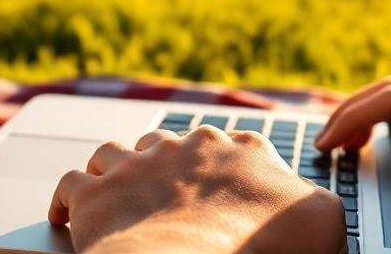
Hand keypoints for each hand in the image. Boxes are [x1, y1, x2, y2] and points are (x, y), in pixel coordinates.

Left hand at [48, 126, 344, 253]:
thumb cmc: (257, 246)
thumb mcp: (322, 221)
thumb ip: (321, 204)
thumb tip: (318, 206)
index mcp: (235, 148)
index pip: (234, 147)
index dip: (230, 171)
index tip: (227, 194)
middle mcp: (181, 147)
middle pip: (171, 147)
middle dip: (170, 168)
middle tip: (174, 200)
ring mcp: (133, 166)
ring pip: (116, 152)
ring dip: (116, 170)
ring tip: (119, 193)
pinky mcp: (94, 195)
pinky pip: (70, 185)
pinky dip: (68, 198)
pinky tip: (68, 211)